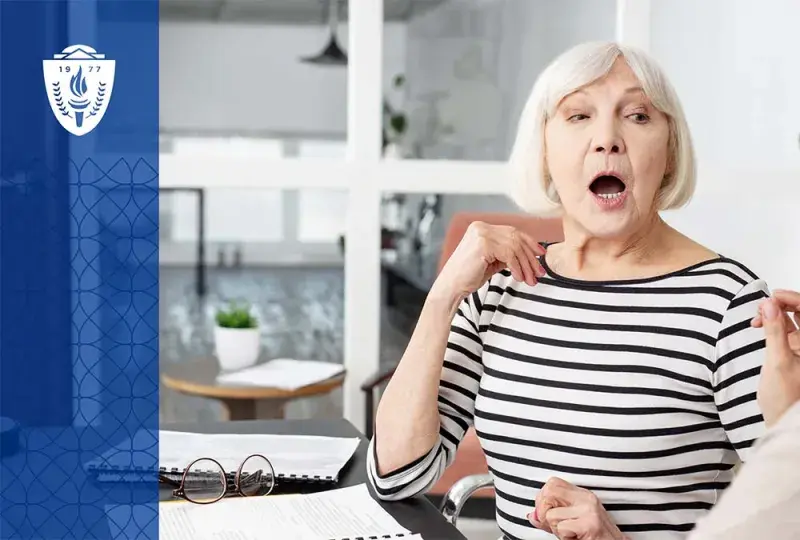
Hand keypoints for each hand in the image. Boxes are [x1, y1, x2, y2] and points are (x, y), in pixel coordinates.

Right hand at [431, 221, 545, 301]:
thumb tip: (531, 254)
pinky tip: (519, 278)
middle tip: (539, 272)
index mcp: (481, 227)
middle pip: (516, 238)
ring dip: (526, 265)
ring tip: (531, 280)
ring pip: (514, 247)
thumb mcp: (492, 261)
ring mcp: (481, 234)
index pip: (512, 231)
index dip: (530, 242)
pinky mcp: (483, 244)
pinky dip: (517, 267)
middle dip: (530, 257)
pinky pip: (509, 255)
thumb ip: (507, 253)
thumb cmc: (469, 276)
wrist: (451, 287)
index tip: (541, 254)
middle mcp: (481, 227)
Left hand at [529, 477, 625, 539]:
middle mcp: (586, 499)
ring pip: (551, 514)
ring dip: (555, 529)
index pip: (553, 483)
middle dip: (544, 511)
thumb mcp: (572, 523)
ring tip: (570, 534)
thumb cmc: (594, 538)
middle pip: (549, 492)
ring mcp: (589, 510)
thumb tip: (532, 515)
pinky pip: (560, 528)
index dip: (542, 498)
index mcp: (582, 495)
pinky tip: (575, 539)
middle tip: (555, 525)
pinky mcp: (589, 524)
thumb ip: (552, 516)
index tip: (546, 513)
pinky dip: (563, 537)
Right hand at [751, 289, 799, 426]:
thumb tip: (769, 305)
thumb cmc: (786, 400)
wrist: (784, 423)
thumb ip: (774, 331)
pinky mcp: (795, 352)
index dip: (792, 299)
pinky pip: (787, 329)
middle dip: (782, 304)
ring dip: (776, 313)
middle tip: (762, 305)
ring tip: (757, 316)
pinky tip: (760, 326)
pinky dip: (773, 324)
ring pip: (794, 319)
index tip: (771, 296)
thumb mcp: (778, 362)